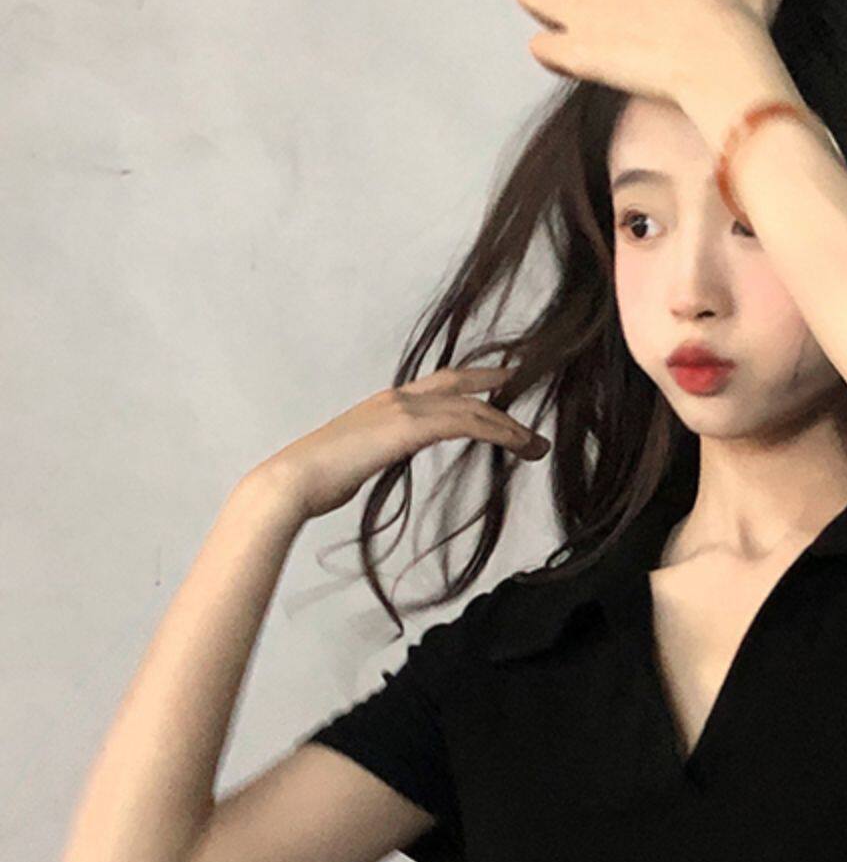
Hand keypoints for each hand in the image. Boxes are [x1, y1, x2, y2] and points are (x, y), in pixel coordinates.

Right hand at [263, 365, 549, 521]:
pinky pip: (466, 423)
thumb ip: (379, 453)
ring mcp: (403, 409)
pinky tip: (518, 444)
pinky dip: (498, 432)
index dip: (470, 380)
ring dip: (510, 425)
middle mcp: (398, 397)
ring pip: (472, 407)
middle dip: (496, 382)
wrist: (294, 481)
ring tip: (537, 444)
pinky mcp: (409, 427)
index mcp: (385, 403)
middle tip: (527, 384)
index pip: (438, 384)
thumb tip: (384, 458)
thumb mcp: (358, 460)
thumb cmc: (317, 479)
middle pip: (460, 382)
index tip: (497, 382)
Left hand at [513, 0, 793, 103]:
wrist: (722, 60)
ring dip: (539, 7)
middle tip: (583, 14)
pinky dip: (548, 52)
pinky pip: (540, 45)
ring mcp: (587, 12)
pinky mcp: (579, 52)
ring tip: (557, 28)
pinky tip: (568, 61)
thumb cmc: (739, 16)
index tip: (645, 11)